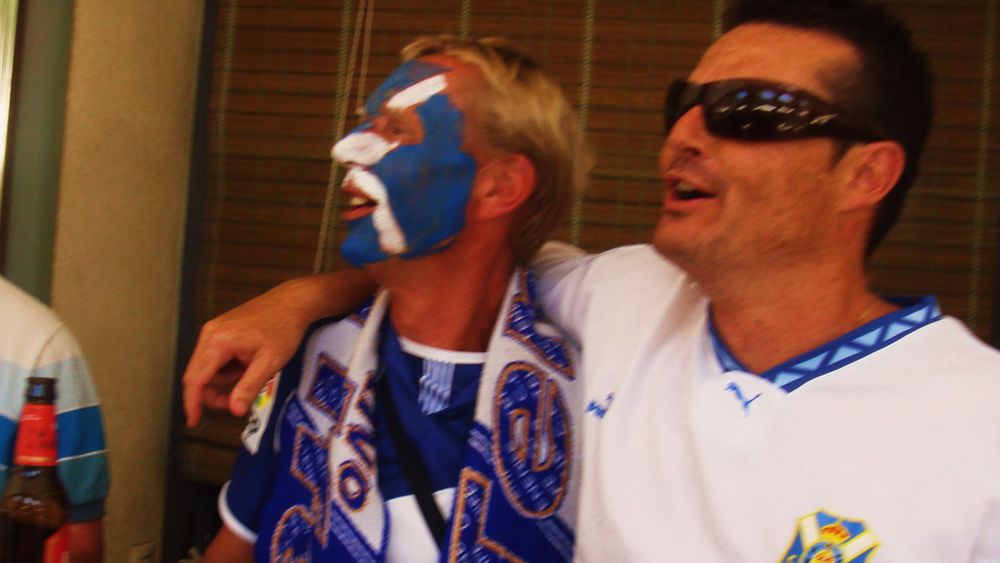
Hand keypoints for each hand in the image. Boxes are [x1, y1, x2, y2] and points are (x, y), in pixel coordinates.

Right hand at [181, 283, 312, 426]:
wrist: (293, 302)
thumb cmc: (284, 329)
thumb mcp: (269, 363)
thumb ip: (249, 387)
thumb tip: (234, 411)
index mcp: (218, 342)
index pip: (195, 379)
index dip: (192, 403)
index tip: (193, 422)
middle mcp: (209, 334)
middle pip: (197, 375)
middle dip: (213, 394)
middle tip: (238, 402)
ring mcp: (214, 330)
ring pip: (207, 368)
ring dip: (224, 381)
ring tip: (251, 375)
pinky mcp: (220, 330)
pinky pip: (215, 358)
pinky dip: (228, 369)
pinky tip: (248, 364)